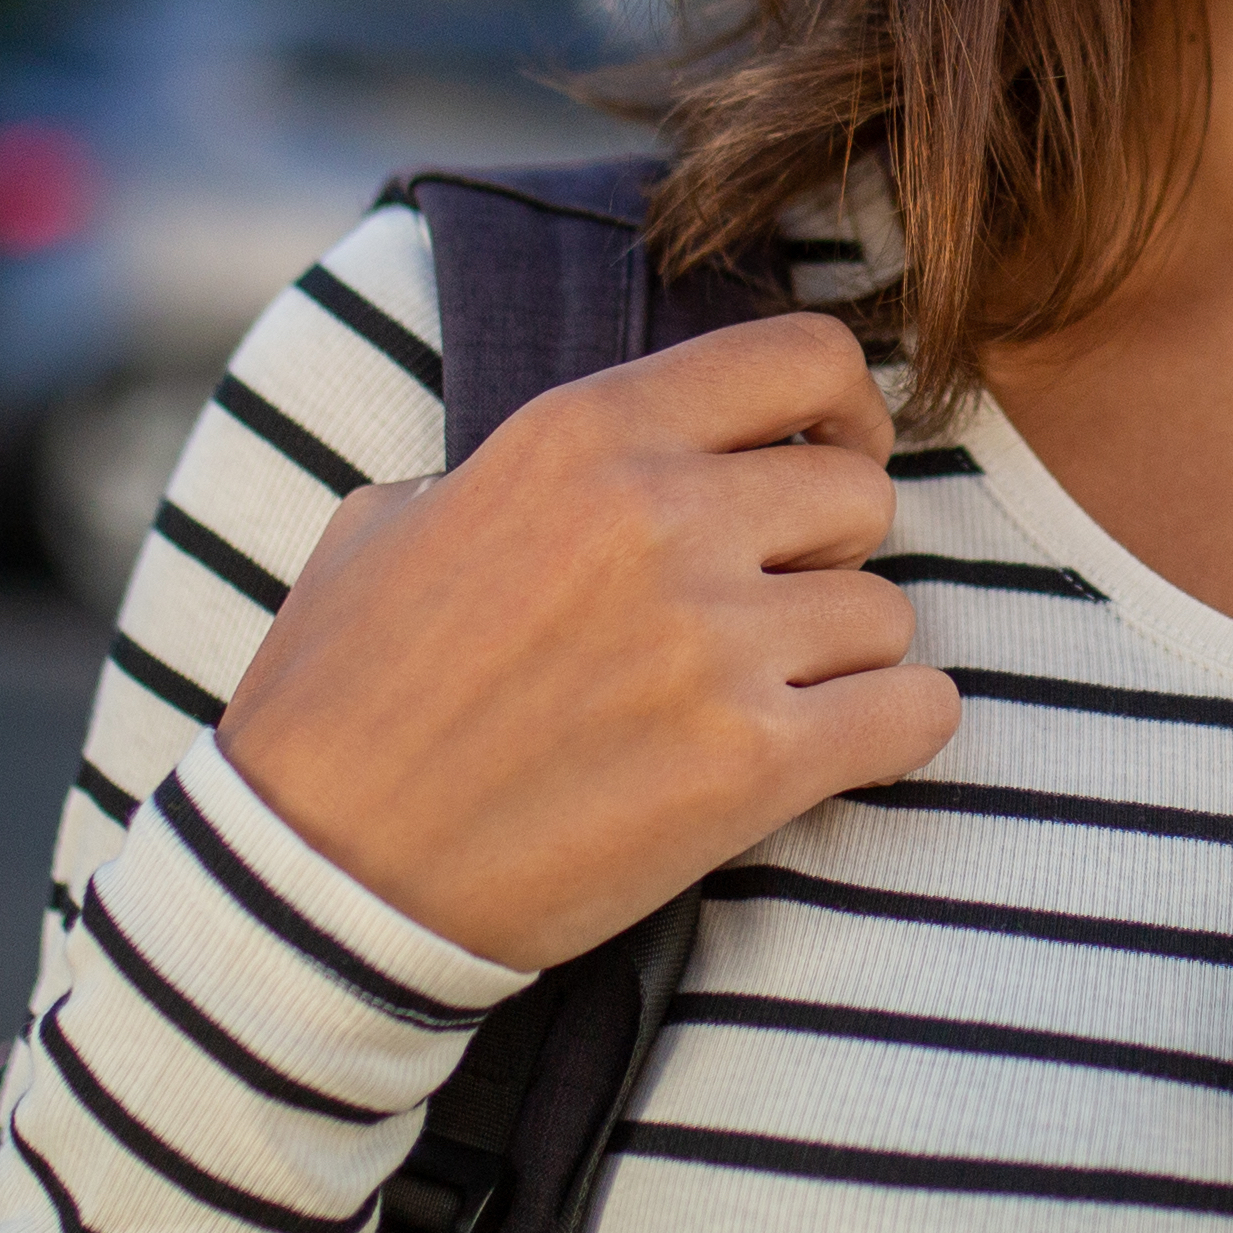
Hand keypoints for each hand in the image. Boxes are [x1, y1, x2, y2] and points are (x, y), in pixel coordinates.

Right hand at [217, 311, 961, 970]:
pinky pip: (915, 713)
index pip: (802, 356)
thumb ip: (525, 466)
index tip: (831, 450)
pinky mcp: (750, 764)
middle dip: (826, 552)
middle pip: (860, 491)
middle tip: (760, 609)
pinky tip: (835, 750)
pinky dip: (895, 732)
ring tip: (759, 698)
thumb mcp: (397, 518)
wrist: (317, 876)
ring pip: (887, 612)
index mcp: (581, 433)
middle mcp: (660, 515)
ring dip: (843, 658)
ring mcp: (712, 641)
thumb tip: (612, 458)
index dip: (842, 405)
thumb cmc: (341, 701)